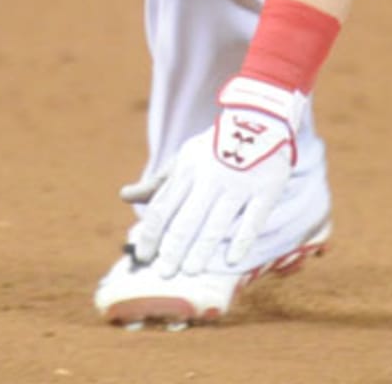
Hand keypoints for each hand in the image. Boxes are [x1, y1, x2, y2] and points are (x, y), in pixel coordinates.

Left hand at [128, 77, 305, 276]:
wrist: (262, 118)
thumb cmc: (216, 147)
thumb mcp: (186, 158)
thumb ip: (159, 182)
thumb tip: (124, 196)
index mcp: (188, 169)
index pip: (163, 209)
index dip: (151, 236)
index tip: (144, 258)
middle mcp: (212, 177)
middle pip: (187, 220)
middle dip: (173, 250)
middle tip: (165, 273)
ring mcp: (240, 183)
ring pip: (216, 224)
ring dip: (201, 250)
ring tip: (190, 271)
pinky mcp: (267, 188)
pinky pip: (253, 220)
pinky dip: (242, 241)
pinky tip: (231, 260)